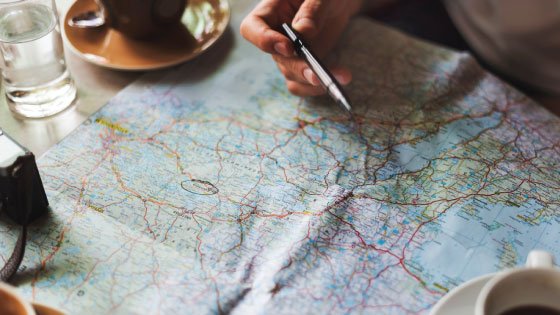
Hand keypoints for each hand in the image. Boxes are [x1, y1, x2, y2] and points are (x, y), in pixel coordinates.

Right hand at [240, 0, 361, 95]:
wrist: (337, 2)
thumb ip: (312, 10)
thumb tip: (303, 32)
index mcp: (270, 11)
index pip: (252, 29)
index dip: (265, 41)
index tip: (288, 47)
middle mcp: (274, 35)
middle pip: (278, 58)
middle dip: (299, 68)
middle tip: (317, 74)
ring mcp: (287, 54)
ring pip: (292, 75)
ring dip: (314, 81)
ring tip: (342, 75)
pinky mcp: (302, 65)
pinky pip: (303, 84)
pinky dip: (319, 87)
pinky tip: (340, 78)